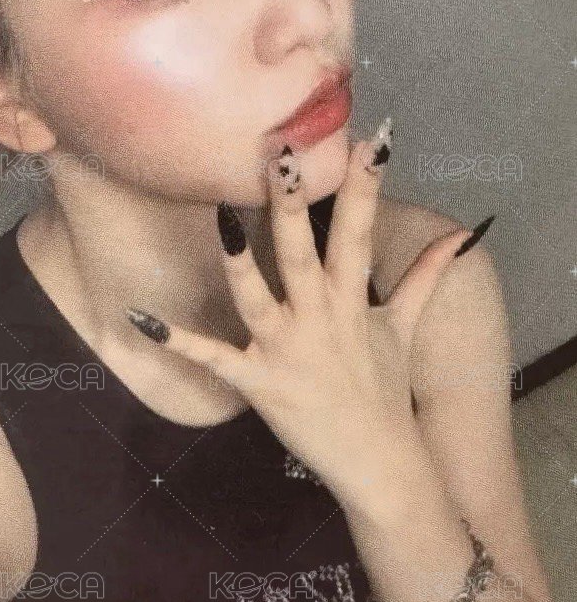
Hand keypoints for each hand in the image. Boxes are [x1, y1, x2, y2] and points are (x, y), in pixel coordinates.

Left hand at [127, 131, 476, 509]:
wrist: (380, 463)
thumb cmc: (385, 392)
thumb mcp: (404, 328)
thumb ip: (425, 275)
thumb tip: (461, 235)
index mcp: (352, 301)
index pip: (359, 233)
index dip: (366, 186)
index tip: (372, 137)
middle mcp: (320, 320)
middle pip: (304, 254)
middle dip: (293, 205)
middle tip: (283, 155)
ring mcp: (287, 352)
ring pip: (258, 298)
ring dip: (239, 260)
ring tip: (219, 217)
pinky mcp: (260, 385)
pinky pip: (213, 359)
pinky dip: (177, 342)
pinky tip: (140, 318)